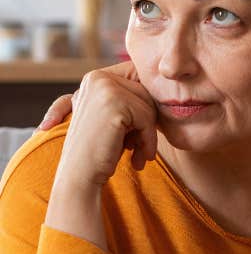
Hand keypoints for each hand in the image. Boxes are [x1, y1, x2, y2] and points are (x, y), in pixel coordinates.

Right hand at [43, 62, 157, 250]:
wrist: (80, 176)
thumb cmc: (102, 151)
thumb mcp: (118, 120)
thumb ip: (133, 102)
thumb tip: (168, 90)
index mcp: (96, 78)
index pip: (141, 87)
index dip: (145, 114)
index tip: (137, 137)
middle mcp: (97, 77)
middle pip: (147, 95)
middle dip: (147, 125)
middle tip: (138, 149)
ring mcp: (104, 87)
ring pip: (149, 107)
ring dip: (148, 134)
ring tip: (138, 154)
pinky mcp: (113, 102)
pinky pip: (147, 118)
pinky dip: (148, 140)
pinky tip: (139, 157)